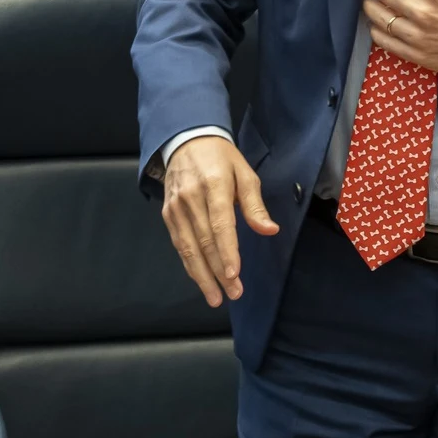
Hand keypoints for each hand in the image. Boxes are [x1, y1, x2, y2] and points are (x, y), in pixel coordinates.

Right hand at [161, 136, 279, 307]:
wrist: (186, 141)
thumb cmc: (221, 159)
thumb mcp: (245, 173)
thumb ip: (255, 205)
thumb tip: (270, 230)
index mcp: (213, 185)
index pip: (220, 224)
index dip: (227, 252)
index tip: (234, 275)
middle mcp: (191, 197)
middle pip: (204, 241)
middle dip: (218, 271)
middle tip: (233, 294)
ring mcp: (176, 207)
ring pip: (187, 247)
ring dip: (202, 275)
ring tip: (215, 297)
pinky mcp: (167, 213)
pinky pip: (179, 243)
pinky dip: (190, 264)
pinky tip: (201, 279)